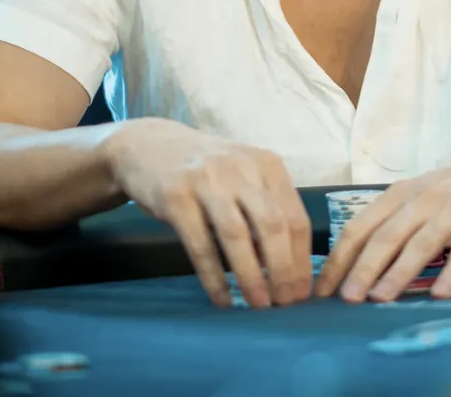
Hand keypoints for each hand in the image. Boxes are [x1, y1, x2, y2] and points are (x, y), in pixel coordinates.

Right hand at [105, 118, 312, 307]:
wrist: (147, 145)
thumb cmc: (205, 171)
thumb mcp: (243, 179)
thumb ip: (265, 212)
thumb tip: (284, 266)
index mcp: (266, 165)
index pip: (296, 216)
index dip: (303, 259)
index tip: (303, 291)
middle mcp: (241, 169)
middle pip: (273, 225)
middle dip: (284, 270)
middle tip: (286, 304)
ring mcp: (207, 180)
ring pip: (237, 235)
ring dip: (251, 276)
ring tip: (258, 305)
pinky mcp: (175, 196)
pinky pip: (200, 244)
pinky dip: (214, 277)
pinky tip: (222, 299)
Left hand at [315, 137, 450, 302]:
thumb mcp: (423, 195)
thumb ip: (397, 221)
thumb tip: (361, 263)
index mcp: (402, 194)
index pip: (360, 227)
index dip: (339, 259)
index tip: (322, 289)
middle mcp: (424, 201)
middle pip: (385, 237)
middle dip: (361, 270)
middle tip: (344, 300)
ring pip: (421, 245)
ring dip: (398, 274)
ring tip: (379, 299)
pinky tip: (441, 294)